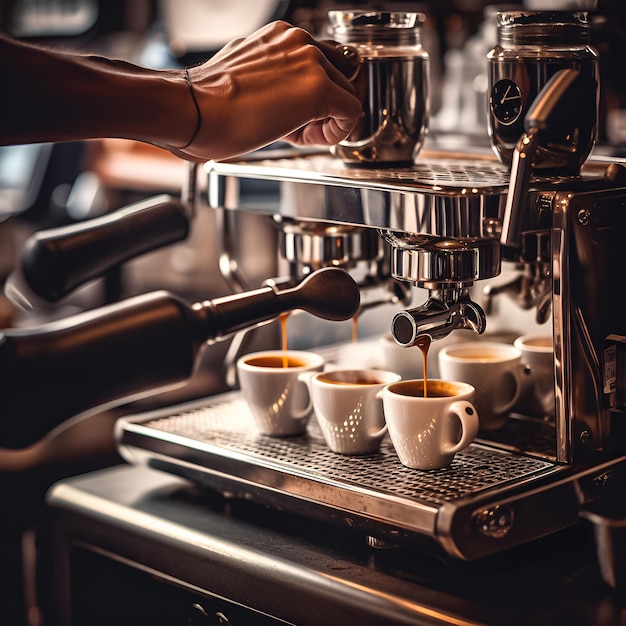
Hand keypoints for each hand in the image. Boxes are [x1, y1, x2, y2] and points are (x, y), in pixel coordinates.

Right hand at [174, 21, 362, 161]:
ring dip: (328, 120)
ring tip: (296, 134)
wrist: (193, 111)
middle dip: (323, 108)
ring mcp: (310, 61)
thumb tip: (284, 94)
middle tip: (297, 128)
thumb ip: (273, 78)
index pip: (322, 63)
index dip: (314, 97)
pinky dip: (337, 132)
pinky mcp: (319, 88)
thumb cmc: (206, 104)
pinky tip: (309, 138)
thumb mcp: (245, 78)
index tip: (296, 115)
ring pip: (347, 94)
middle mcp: (298, 41)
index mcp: (280, 36)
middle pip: (340, 78)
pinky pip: (352, 112)